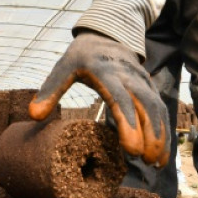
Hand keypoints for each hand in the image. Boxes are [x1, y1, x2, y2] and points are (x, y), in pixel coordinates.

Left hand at [28, 30, 169, 166]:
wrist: (106, 34)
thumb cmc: (81, 56)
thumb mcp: (62, 68)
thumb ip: (49, 91)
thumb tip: (34, 116)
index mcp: (106, 71)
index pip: (120, 98)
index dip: (127, 123)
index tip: (131, 148)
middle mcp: (128, 75)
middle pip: (144, 104)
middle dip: (150, 133)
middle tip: (146, 161)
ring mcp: (142, 80)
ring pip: (157, 107)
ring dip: (160, 135)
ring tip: (155, 163)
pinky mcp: (149, 86)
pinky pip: (160, 108)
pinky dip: (164, 131)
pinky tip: (161, 153)